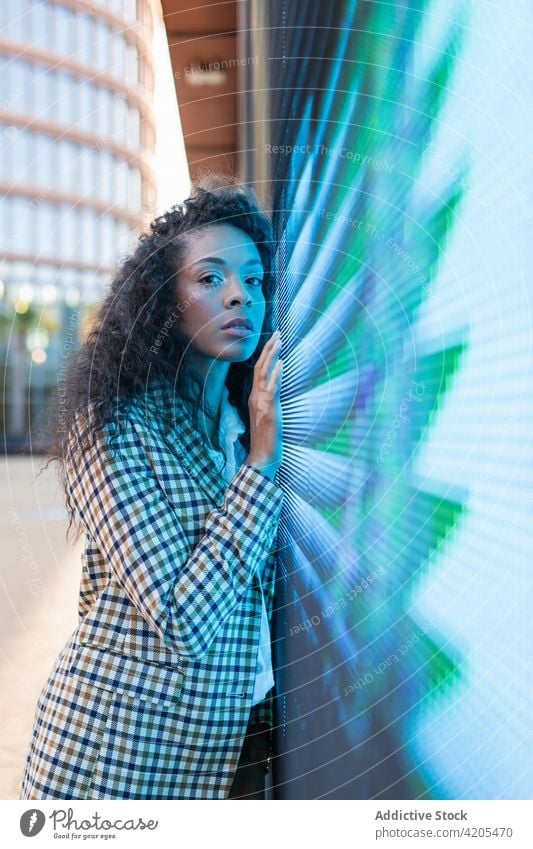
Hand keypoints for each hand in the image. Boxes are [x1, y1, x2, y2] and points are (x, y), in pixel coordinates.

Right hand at [246, 330, 282, 480]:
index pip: (258, 371)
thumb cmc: (265, 440)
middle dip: (268, 349)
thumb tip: (273, 394)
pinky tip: (281, 363)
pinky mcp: (268, 409)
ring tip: (279, 340)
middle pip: (259, 367)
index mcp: (254, 398)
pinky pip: (271, 388)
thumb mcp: (266, 417)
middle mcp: (255, 397)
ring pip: (264, 373)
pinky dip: (276, 374)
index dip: (265, 355)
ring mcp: (261, 402)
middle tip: (277, 333)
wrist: (261, 457)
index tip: (273, 341)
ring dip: (272, 355)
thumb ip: (268, 404)